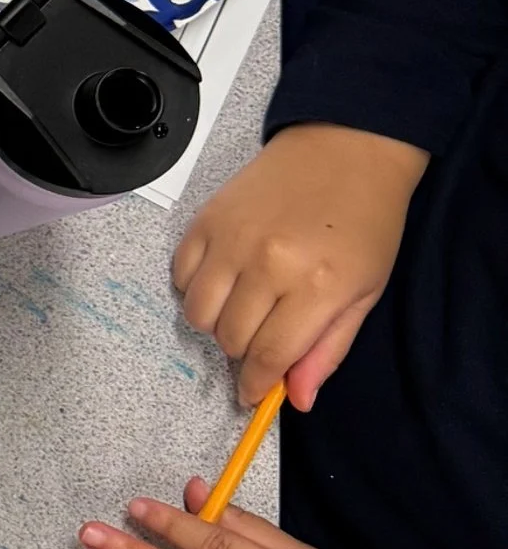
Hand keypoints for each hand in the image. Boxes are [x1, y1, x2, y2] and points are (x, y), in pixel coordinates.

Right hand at [171, 118, 426, 406]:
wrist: (344, 149)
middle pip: (229, 339)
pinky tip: (223, 280)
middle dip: (243, 352)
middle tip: (262, 337)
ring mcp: (231, 239)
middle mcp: (267, 264)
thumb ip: (328, 349)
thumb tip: (296, 399)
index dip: (256, 385)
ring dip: (217, 323)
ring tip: (241, 308)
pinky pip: (182, 275)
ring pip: (198, 313)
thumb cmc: (365, 222)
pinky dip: (196, 288)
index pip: (267, 356)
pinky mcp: (207, 219)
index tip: (252, 394)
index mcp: (316, 287)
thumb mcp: (364, 293)